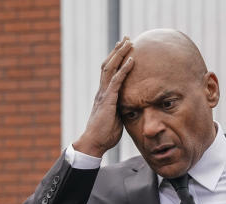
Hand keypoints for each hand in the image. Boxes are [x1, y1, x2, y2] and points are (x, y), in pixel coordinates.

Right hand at [73, 38, 134, 157]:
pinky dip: (124, 69)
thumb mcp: (116, 119)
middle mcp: (102, 91)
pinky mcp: (108, 100)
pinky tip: (132, 60)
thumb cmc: (105, 134)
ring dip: (120, 54)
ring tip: (128, 42)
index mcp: (104, 95)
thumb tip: (129, 108)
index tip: (124, 50)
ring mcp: (104, 94)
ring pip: (111, 68)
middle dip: (117, 51)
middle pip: (108, 65)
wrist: (94, 143)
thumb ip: (121, 110)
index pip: (109, 72)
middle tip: (126, 39)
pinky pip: (116, 81)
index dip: (116, 60)